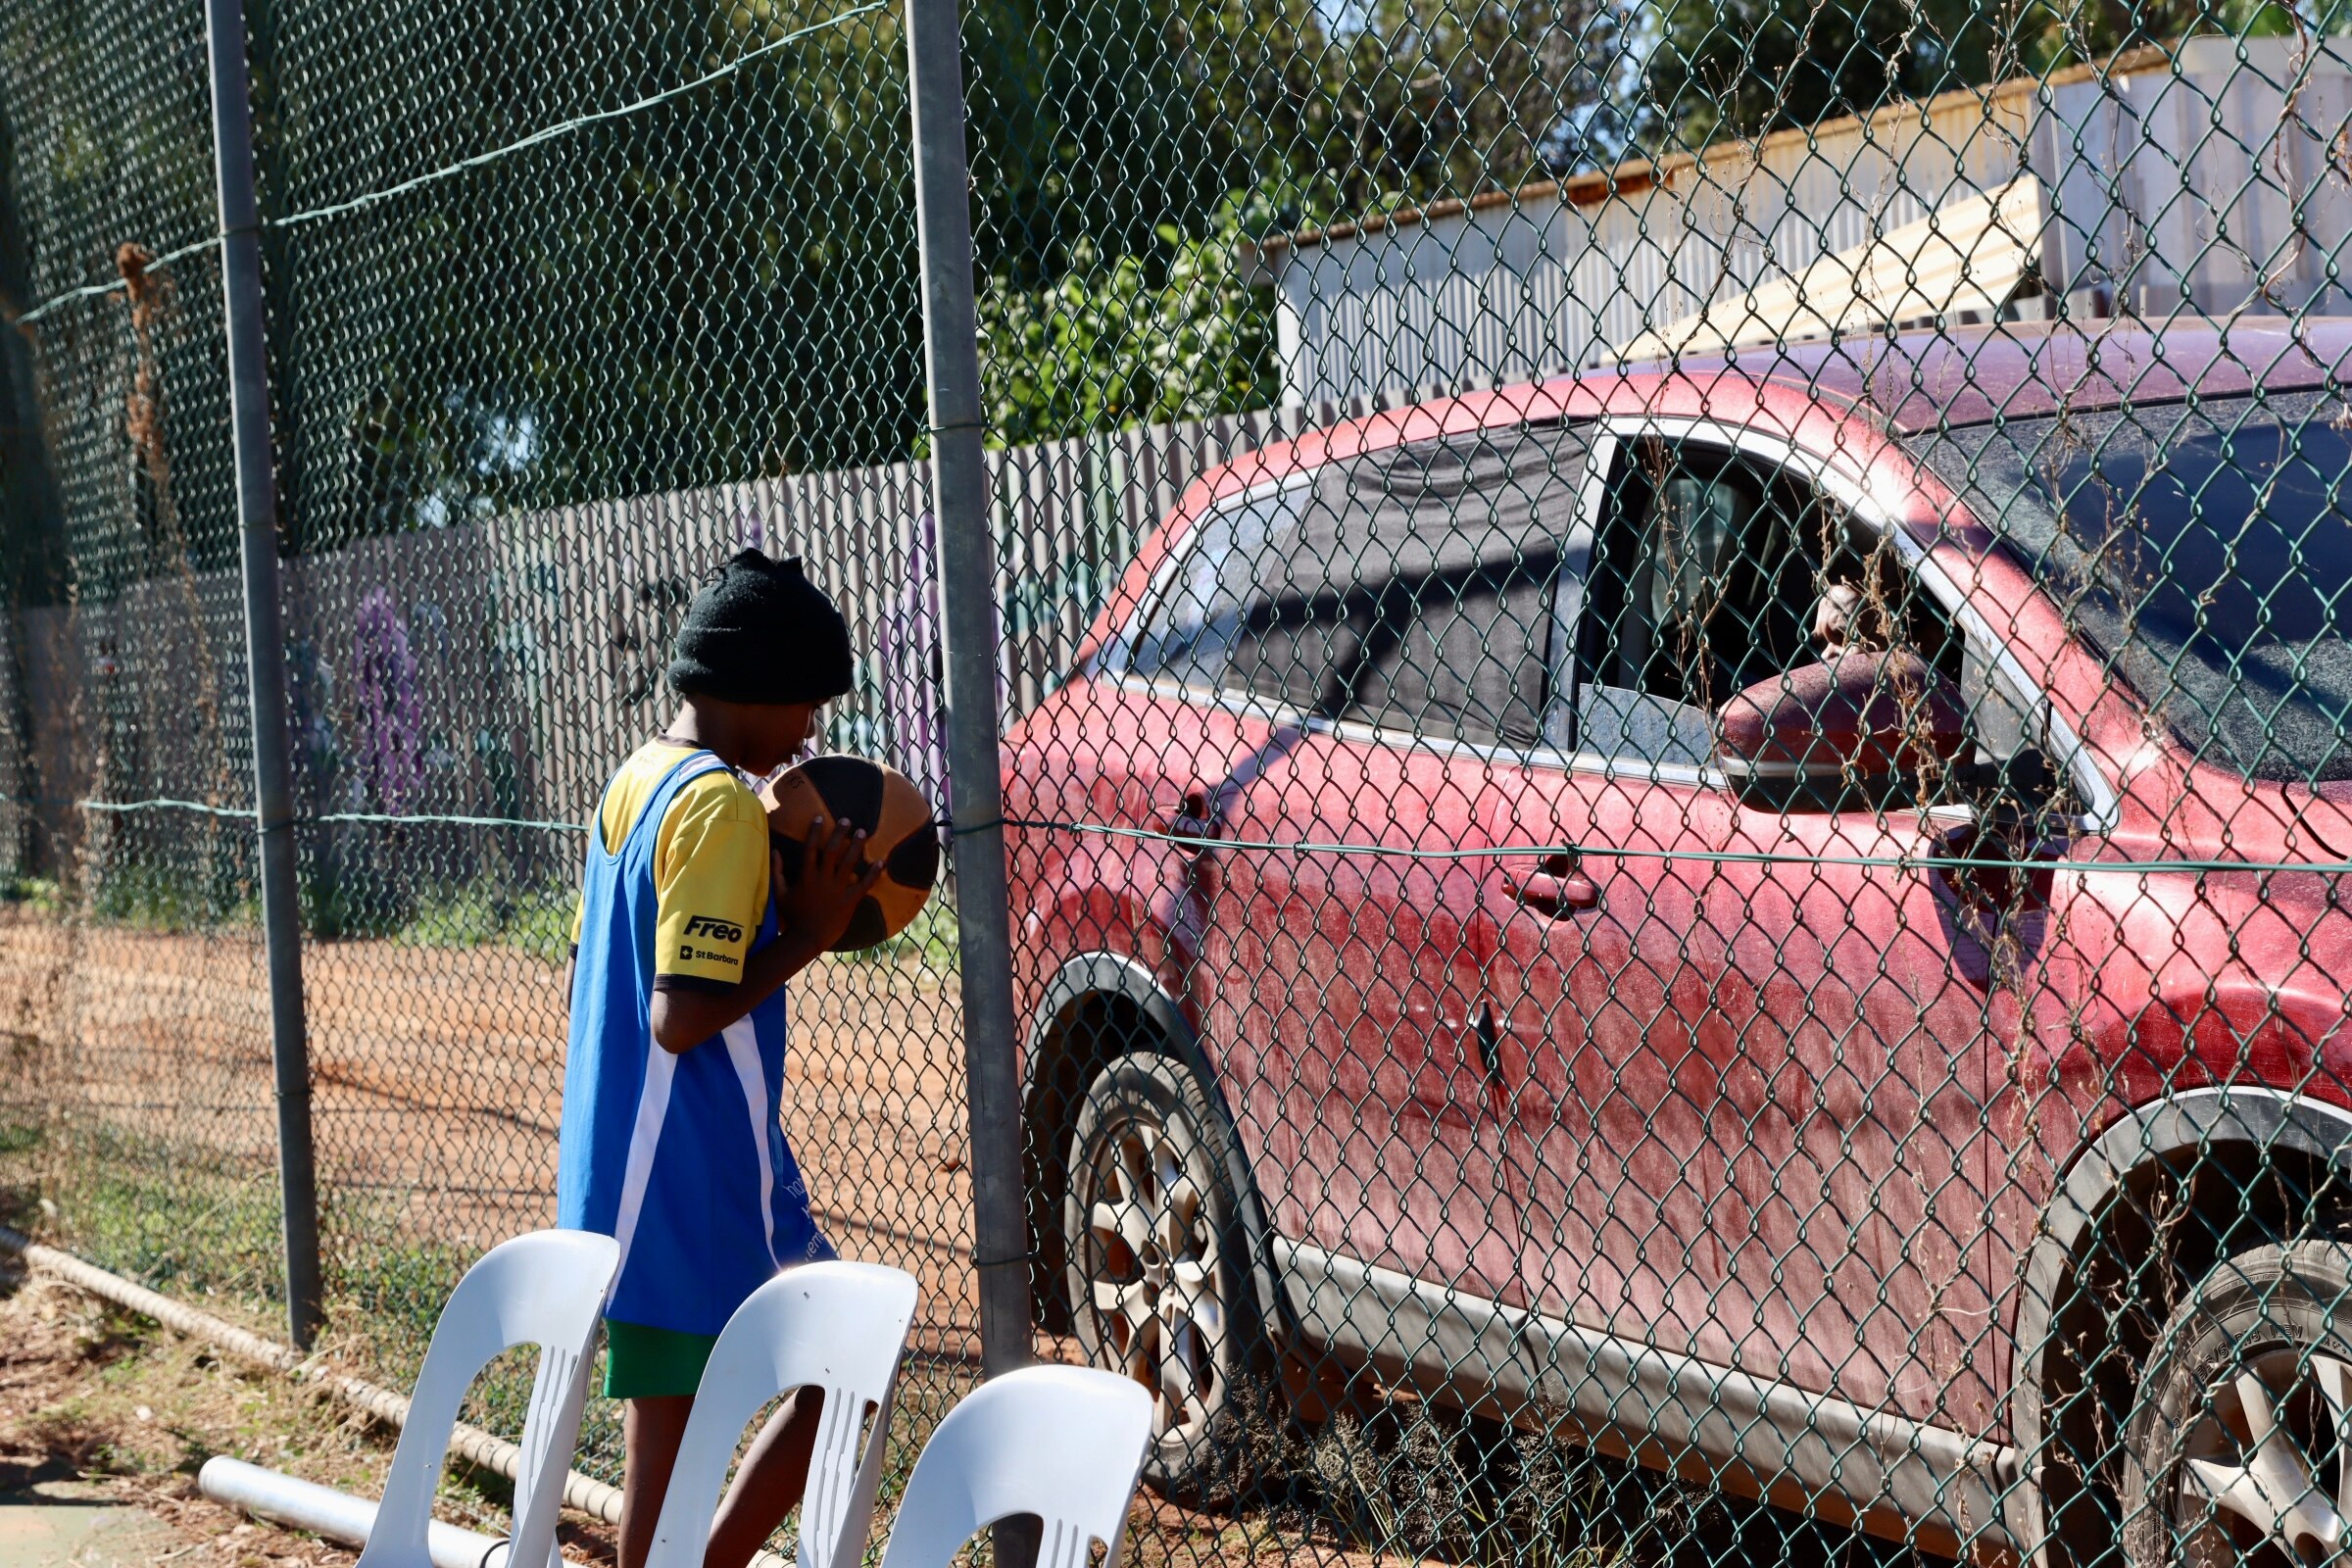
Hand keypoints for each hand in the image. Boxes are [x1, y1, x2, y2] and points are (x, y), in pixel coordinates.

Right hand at [775, 814, 880, 952]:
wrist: (808, 938)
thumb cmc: (792, 916)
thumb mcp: (780, 893)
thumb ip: (777, 871)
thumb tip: (775, 850)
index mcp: (807, 876)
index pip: (810, 848)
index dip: (814, 832)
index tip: (820, 818)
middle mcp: (823, 879)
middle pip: (833, 851)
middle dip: (839, 833)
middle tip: (847, 819)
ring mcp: (838, 889)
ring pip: (849, 863)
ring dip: (857, 846)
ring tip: (863, 832)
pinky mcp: (850, 900)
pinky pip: (864, 884)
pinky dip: (873, 873)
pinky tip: (881, 862)